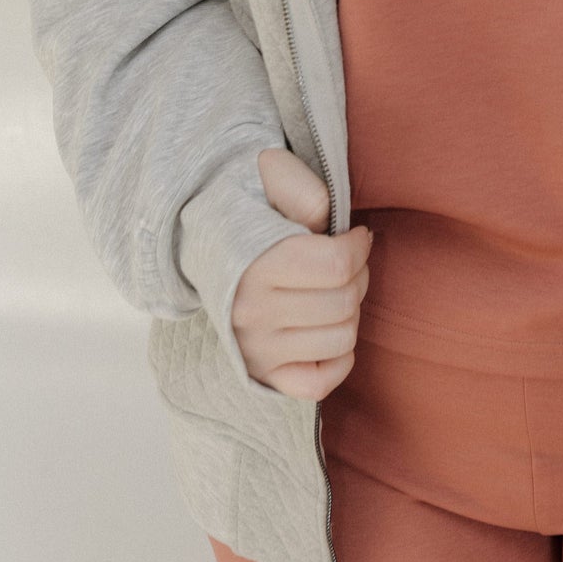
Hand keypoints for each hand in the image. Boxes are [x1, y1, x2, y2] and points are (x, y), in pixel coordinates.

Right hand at [230, 147, 373, 400]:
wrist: (203, 242)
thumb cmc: (250, 208)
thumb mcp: (272, 177)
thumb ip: (304, 191)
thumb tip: (330, 226)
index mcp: (254, 265)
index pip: (338, 266)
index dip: (359, 245)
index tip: (354, 235)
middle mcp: (250, 314)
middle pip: (344, 302)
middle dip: (359, 275)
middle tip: (346, 261)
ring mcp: (255, 351)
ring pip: (341, 340)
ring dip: (351, 313)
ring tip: (335, 290)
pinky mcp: (262, 375)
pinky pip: (318, 384)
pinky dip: (338, 360)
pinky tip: (330, 331)